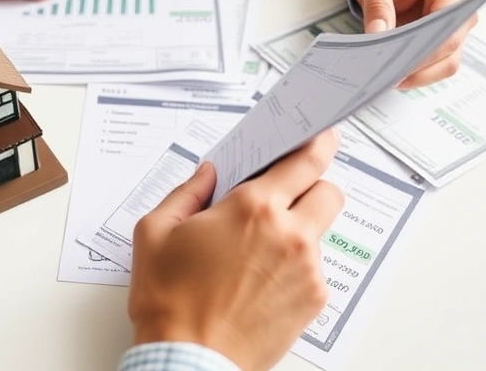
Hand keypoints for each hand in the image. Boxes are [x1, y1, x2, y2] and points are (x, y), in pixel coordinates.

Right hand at [127, 129, 344, 370]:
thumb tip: (208, 175)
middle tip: (285, 197)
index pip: (305, 161)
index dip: (318, 144)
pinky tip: (260, 282)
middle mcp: (289, 234)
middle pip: (329, 191)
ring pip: (321, 232)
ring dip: (299, 230)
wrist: (188, 360)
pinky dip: (294, 268)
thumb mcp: (155, 232)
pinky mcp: (313, 300)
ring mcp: (307, 269)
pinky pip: (314, 269)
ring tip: (258, 254)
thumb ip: (187, 192)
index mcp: (252, 208)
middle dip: (312, 187)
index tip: (322, 137)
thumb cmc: (169, 300)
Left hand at [350, 0, 475, 87]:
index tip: (401, 64)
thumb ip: (377, 5)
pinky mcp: (438, 47)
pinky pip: (431, 68)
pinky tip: (390, 76)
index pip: (449, 29)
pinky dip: (413, 74)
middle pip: (449, 54)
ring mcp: (452, 33)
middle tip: (388, 78)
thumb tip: (377, 34)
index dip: (428, 52)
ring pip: (443, 66)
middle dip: (420, 69)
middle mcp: (459, 15)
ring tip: (386, 80)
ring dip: (417, 76)